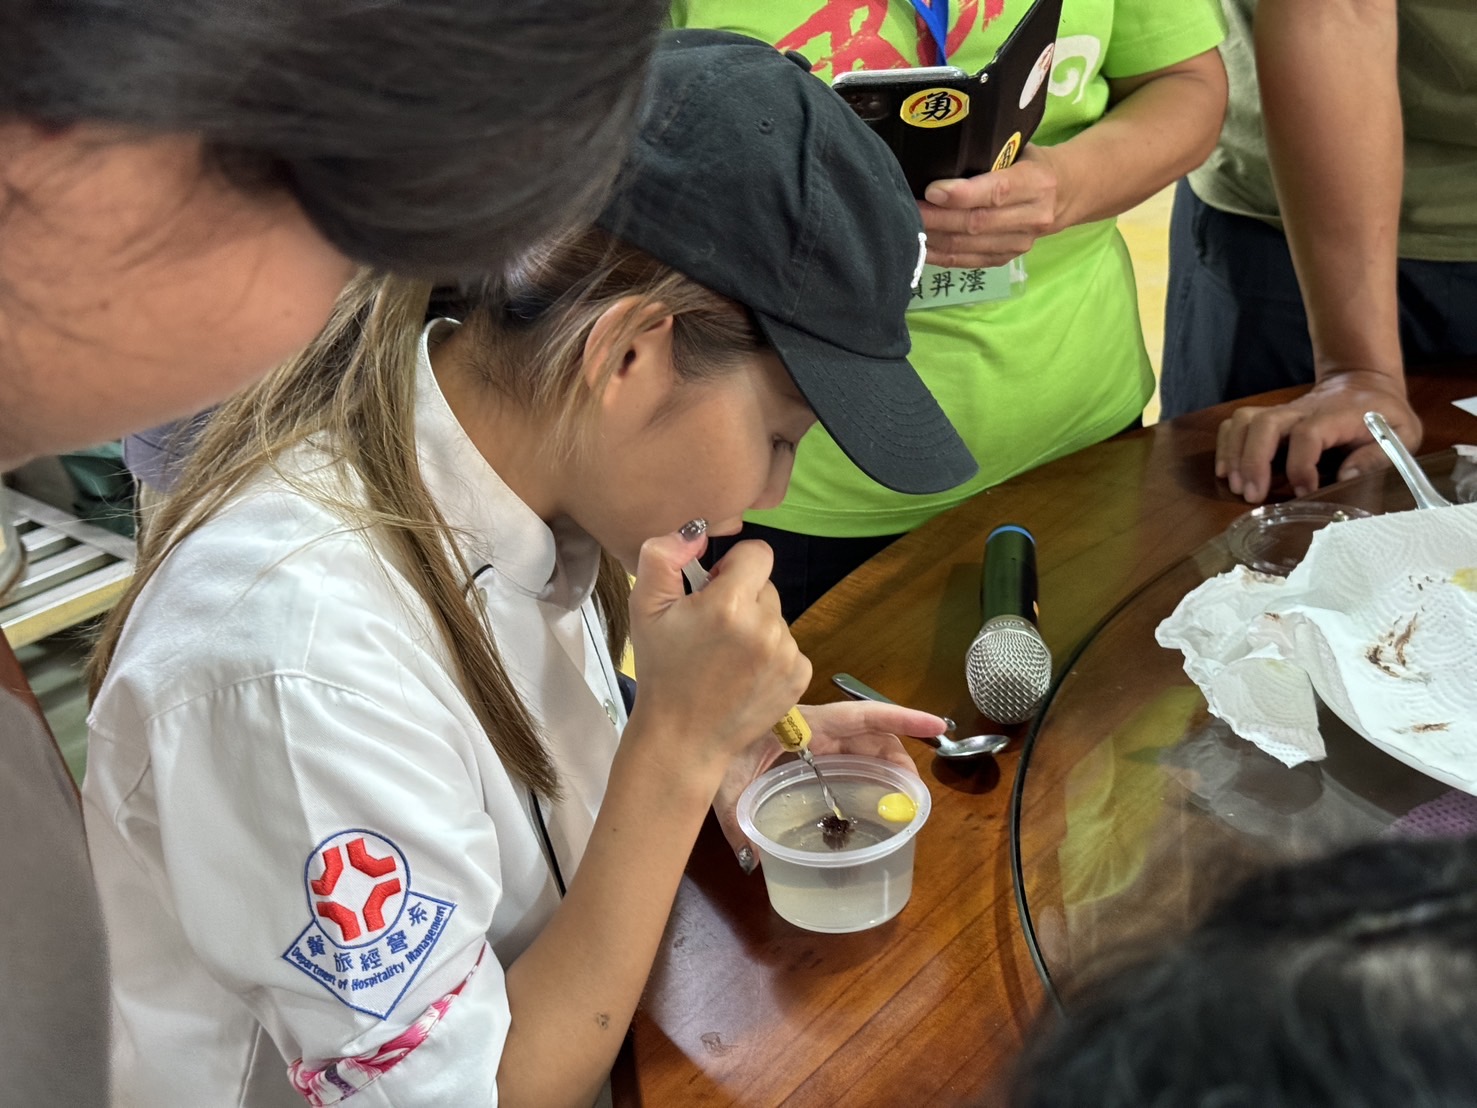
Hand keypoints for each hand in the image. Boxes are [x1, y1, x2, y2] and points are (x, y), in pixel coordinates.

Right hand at [623, 531, 810, 785]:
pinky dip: (770, 656)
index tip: (713, 589)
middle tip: (712, 630)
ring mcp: (787, 654)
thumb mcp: (645, 608)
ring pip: (776, 618)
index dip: (732, 566)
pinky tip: (743, 675)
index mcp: (731, 604)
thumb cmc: (662, 672)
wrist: (683, 738)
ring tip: (725, 658)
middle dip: (742, 599)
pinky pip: (789, 647)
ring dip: (756, 629)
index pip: (757, 553)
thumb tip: (697, 530)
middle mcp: (766, 626)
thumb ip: (663, 556)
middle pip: (765, 587)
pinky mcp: (799, 677)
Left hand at [712, 700, 944, 869]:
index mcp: (806, 724)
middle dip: (900, 761)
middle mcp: (817, 728)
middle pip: (872, 737)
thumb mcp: (724, 782)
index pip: (865, 717)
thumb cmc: (712, 743)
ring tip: (899, 803)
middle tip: (914, 798)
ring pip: (863, 747)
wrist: (693, 726)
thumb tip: (751, 860)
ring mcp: (815, 737)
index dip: (903, 719)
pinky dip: (865, 773)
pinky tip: (869, 798)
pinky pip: (846, 755)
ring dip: (885, 769)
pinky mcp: (808, 747)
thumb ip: (737, 821)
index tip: (937, 726)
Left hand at [918, 145, 1060, 268]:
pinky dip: (942, 256)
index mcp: (1037, 181)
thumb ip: (988, 154)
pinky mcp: (1008, 258)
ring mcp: (1022, 242)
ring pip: (970, 246)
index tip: (932, 191)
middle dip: (938, 218)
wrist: (1064, 193)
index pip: (997, 191)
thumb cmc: (1029, 162)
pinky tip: (921, 248)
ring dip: (935, 239)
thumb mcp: (1018, 147)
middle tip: (907, 210)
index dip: (962, 195)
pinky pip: (969, 261)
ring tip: (906, 228)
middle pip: (978, 223)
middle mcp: (1033, 216)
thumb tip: (935, 155)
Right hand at [1215, 369, 1422, 502]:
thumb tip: (1346, 477)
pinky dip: (1225, 446)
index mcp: (1338, 415)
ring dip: (1234, 454)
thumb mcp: (1402, 433)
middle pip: (1265, 424)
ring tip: (1236, 486)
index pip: (1309, 434)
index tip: (1304, 492)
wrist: (1364, 383)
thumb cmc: (1384, 415)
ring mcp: (1282, 413)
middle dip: (1253, 461)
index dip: (1301, 465)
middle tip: (1251, 494)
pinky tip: (1226, 472)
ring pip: (1244, 421)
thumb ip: (1378, 455)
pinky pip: (1236, 424)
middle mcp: (1303, 410)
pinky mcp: (1268, 418)